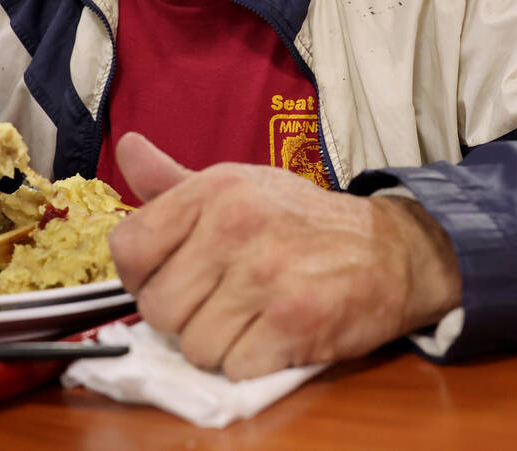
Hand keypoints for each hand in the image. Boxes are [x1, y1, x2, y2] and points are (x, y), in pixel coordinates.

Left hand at [108, 132, 461, 379]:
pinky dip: (252, 363)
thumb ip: (175, 182)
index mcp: (214, 189)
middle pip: (158, 307)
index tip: (175, 274)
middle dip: (184, 317)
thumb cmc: (302, 222)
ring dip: (219, 345)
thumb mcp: (238, 187)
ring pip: (193, 346)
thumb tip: (126, 149)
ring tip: (251, 317)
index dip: (143, 275)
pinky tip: (274, 336)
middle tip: (221, 300)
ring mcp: (265, 274)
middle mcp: (235, 225)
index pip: (128, 249)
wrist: (389, 250)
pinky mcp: (293, 321)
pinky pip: (234, 368)